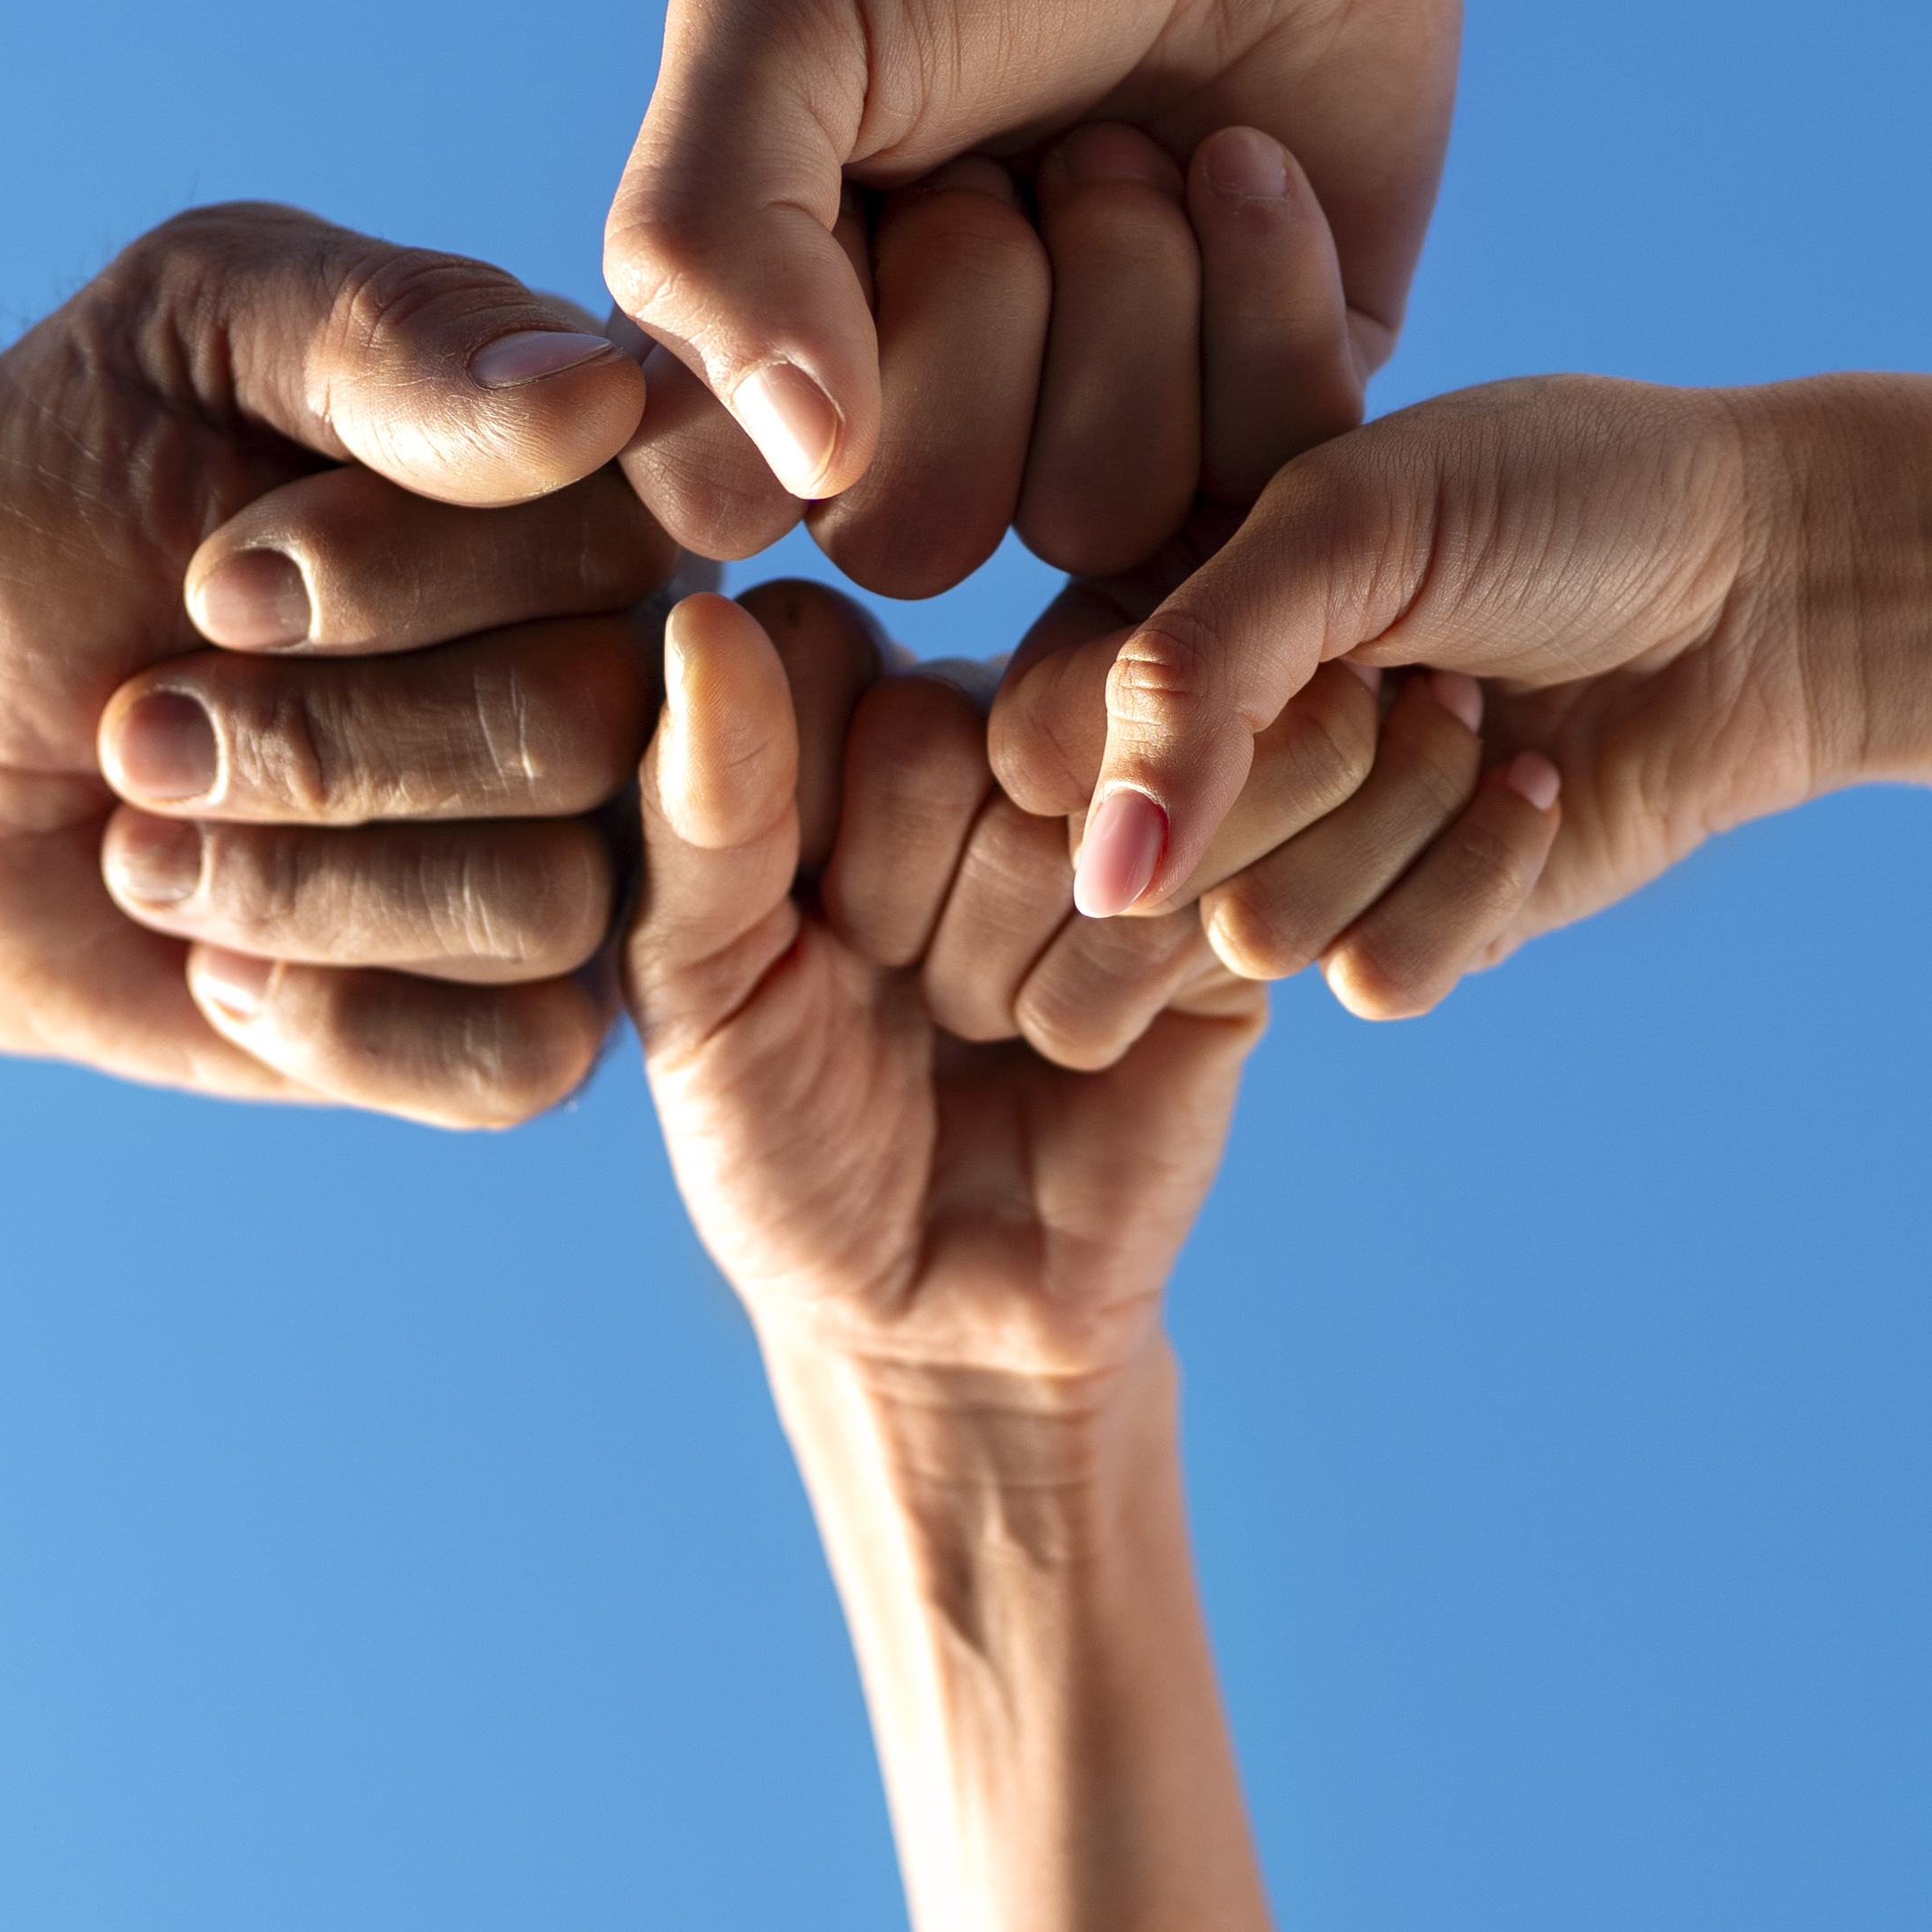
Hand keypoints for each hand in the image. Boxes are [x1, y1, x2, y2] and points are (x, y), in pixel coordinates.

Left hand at [0, 204, 687, 1125]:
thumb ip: (380, 329)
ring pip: (549, 898)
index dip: (410, 566)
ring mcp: (596, 845)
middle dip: (309, 733)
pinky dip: (329, 1013)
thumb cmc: (46, 513)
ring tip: (149, 827)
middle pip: (592, 717)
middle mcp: (634, 650)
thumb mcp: (168, 335)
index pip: (651, 500)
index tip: (215, 576)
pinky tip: (220, 957)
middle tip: (141, 718)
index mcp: (590, 458)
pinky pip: (520, 1055)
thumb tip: (596, 392)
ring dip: (287, 876)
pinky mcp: (524, 1020)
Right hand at [603, 0, 1467, 576]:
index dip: (789, 368)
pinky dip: (1262, 297)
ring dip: (1127, 289)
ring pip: (1095, 512)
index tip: (858, 180)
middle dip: (979, 311)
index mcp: (761, 325)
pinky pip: (1266, 473)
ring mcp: (1109, 420)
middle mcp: (925, 406)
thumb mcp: (779, 8)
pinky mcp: (1281, 407)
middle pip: (914, 530)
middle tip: (1017, 145)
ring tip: (1130, 139)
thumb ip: (706, 237)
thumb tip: (800, 470)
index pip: (722, 505)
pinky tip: (1245, 158)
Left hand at [632, 584, 1262, 1385]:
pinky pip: (1185, 886)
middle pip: (952, 723)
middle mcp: (993, 726)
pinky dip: (1096, 1009)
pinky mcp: (1232, 891)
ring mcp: (1127, 804)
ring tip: (982, 1030)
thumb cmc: (789, 1143)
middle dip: (902, 907)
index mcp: (844, 712)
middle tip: (902, 999)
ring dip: (1001, 968)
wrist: (937, 1314)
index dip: (796, 813)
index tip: (791, 925)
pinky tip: (1076, 1056)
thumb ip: (701, 811)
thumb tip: (705, 616)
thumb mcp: (699, 992)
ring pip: (1071, 805)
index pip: (819, 646)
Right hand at [1003, 375, 1857, 1017]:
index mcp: (1144, 619)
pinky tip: (1537, 783)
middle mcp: (1203, 749)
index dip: (1157, 723)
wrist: (1767, 576)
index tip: (1303, 621)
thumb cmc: (1560, 498)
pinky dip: (1482, 875)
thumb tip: (1099, 883)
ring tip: (1482, 711)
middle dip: (1318, 757)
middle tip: (1418, 662)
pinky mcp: (1409, 933)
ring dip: (1407, 812)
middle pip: (1151, 867)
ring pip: (1260, 936)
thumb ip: (1188, 676)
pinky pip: (1375, 981)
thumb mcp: (1354, 521)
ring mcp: (1300, 852)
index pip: (1032, 751)